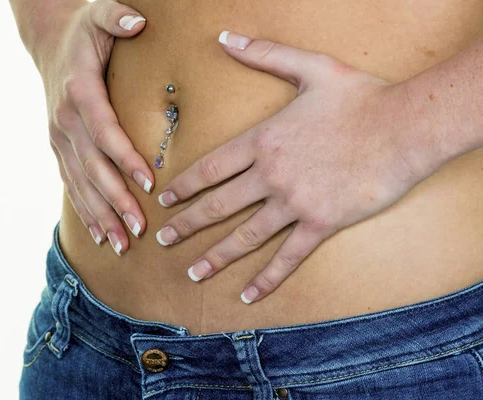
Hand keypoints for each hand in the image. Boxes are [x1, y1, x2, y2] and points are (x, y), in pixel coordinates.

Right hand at [26, 1, 152, 254]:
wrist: (50, 44)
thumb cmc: (84, 33)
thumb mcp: (99, 14)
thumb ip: (118, 16)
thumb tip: (139, 22)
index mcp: (80, 92)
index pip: (105, 131)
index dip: (125, 159)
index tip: (150, 183)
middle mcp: (65, 121)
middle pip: (93, 167)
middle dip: (117, 200)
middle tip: (140, 228)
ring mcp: (59, 138)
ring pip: (81, 184)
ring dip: (101, 215)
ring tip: (121, 244)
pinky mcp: (59, 149)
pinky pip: (72, 184)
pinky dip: (85, 211)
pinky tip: (98, 235)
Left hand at [156, 31, 435, 302]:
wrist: (406, 126)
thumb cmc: (360, 96)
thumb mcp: (309, 67)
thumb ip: (264, 54)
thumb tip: (225, 37)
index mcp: (263, 141)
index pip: (211, 169)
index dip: (185, 186)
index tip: (166, 201)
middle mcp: (271, 175)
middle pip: (218, 206)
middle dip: (187, 225)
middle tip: (164, 240)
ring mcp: (294, 203)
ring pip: (245, 236)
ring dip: (215, 257)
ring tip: (193, 273)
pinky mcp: (321, 224)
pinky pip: (288, 257)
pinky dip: (267, 278)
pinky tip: (248, 296)